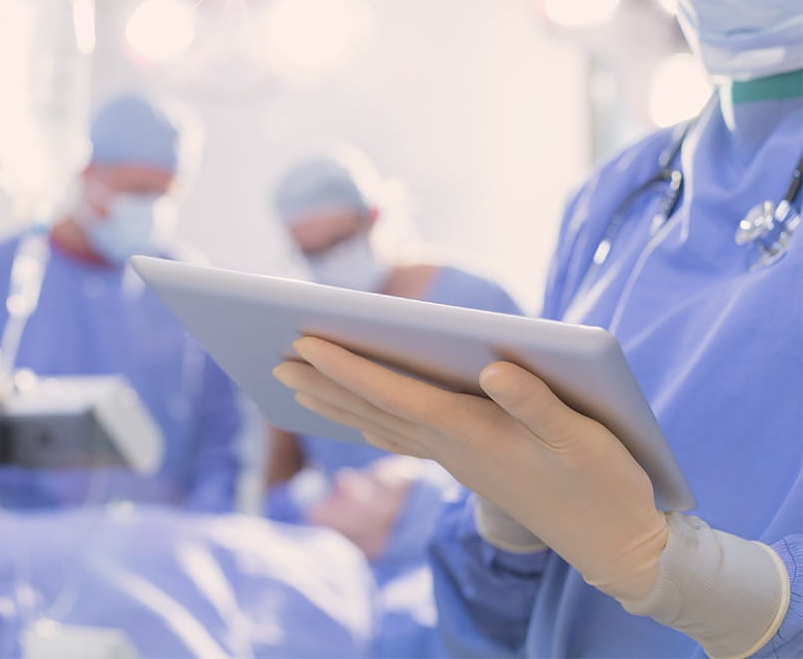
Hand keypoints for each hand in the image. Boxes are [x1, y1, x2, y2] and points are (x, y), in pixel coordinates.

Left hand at [273, 336, 667, 602]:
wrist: (613, 544)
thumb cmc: (603, 484)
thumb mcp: (582, 438)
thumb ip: (538, 404)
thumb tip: (492, 368)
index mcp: (470, 430)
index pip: (392, 392)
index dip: (346, 366)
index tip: (303, 343)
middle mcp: (451, 445)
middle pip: (371, 408)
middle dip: (322, 383)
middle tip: (275, 361)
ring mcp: (456, 459)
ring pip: (380, 424)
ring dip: (336, 403)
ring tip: (298, 387)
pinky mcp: (469, 465)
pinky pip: (404, 438)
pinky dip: (370, 423)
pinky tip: (359, 419)